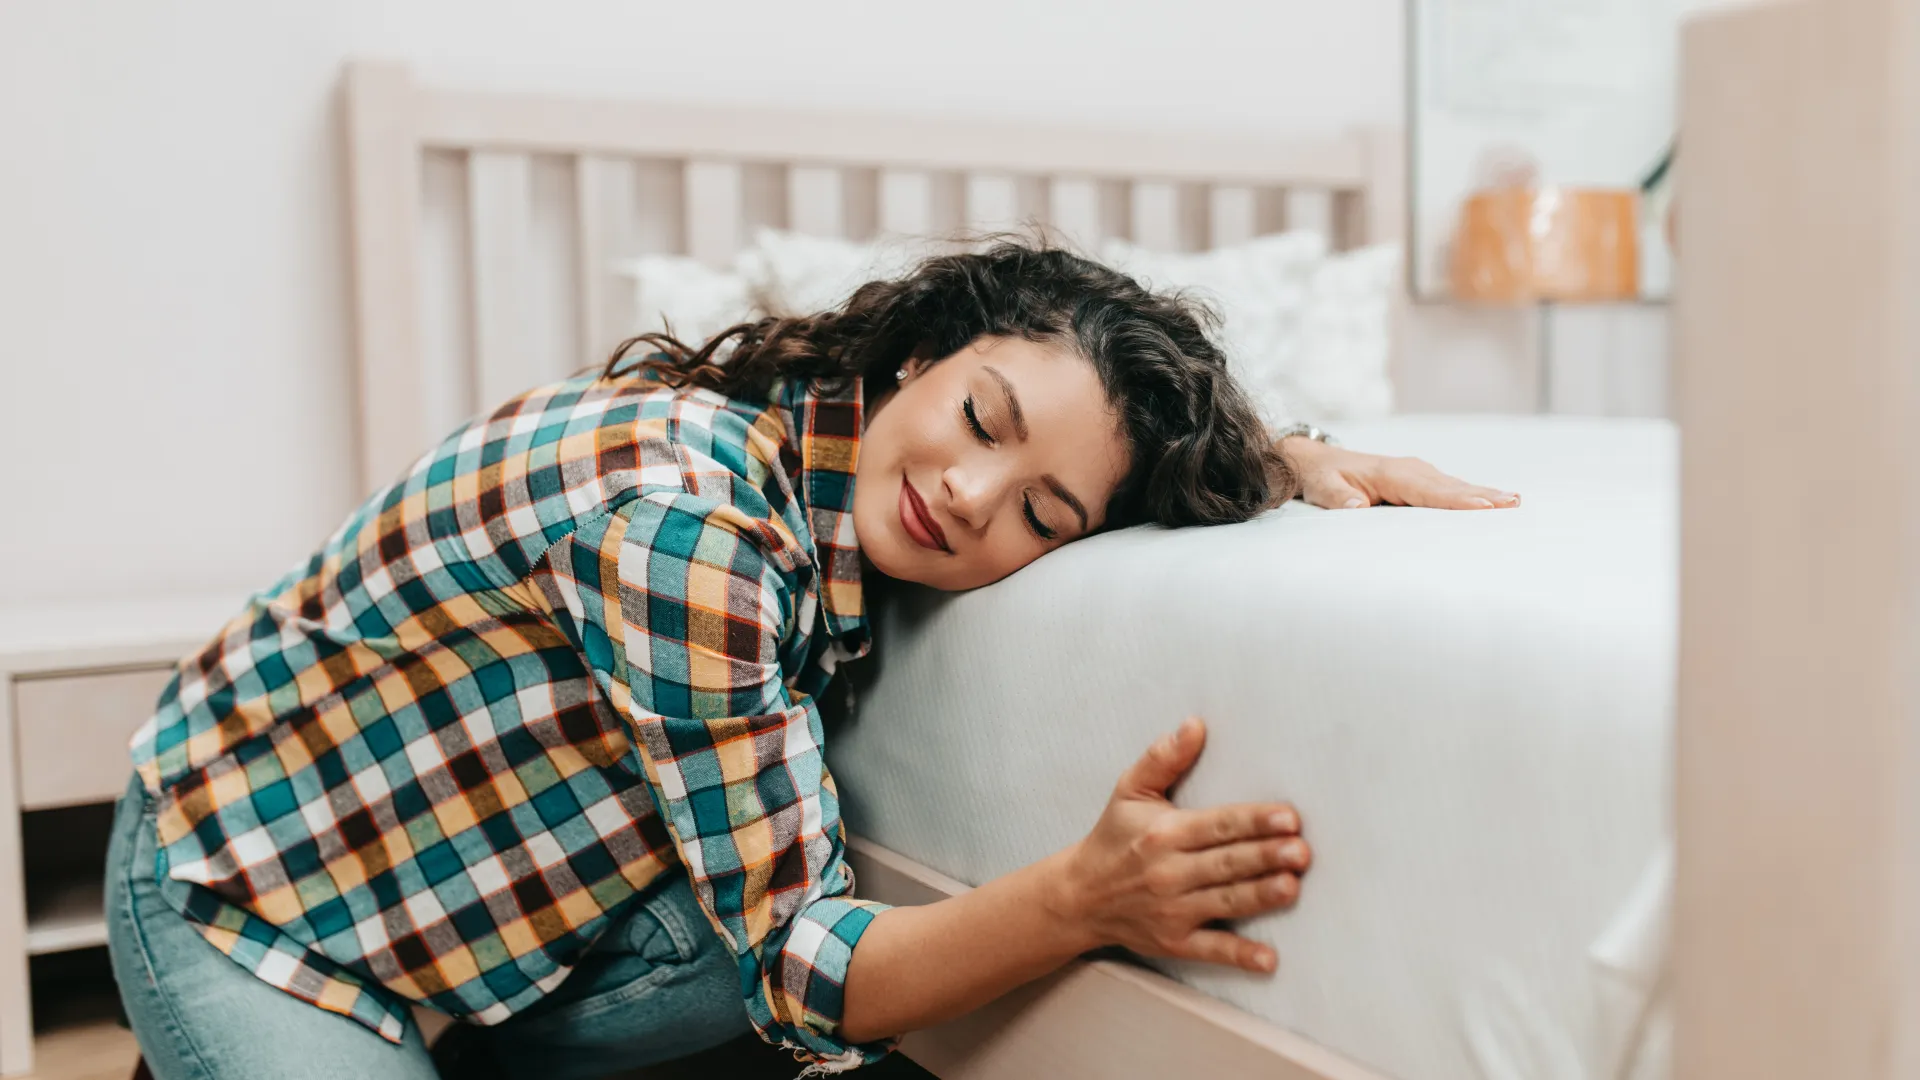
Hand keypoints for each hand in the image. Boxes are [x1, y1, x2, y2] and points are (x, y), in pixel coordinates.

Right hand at [1051, 718, 1309, 973]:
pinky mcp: (1174, 942)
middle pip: (1226, 862)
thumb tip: (1195, 725)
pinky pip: (1211, 950)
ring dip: (1259, 896)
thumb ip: (1163, 757)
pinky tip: (1268, 959)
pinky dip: (1239, 956)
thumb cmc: (1113, 838)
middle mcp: (1168, 872)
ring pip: (1225, 902)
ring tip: (1291, 887)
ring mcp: (1172, 910)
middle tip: (1301, 851)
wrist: (1079, 896)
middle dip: (1265, 856)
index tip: (1288, 817)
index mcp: (1164, 833)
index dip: (1253, 821)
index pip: (1217, 825)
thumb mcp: (1129, 791)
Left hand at [1280, 436, 1520, 510]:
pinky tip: (1495, 501)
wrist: (1317, 460)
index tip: (1482, 506)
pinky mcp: (1419, 479)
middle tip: (1512, 503)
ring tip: (1514, 502)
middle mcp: (1408, 469)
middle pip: (1449, 486)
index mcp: (1389, 473)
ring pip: (1453, 485)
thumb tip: (1357, 505)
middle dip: (1481, 495)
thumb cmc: (1321, 477)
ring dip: (1484, 493)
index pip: (1427, 490)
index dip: (1455, 500)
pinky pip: (1448, 488)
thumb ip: (1338, 497)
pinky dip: (1472, 493)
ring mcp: (1416, 472)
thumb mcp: (1321, 487)